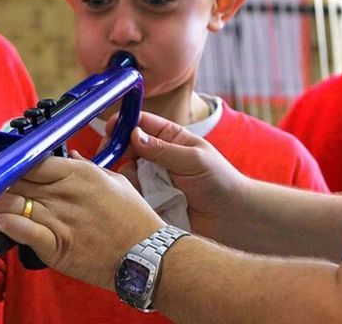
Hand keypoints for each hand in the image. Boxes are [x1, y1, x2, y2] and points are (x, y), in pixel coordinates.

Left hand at [0, 154, 163, 289]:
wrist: (147, 256)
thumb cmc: (134, 220)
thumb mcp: (115, 182)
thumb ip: (88, 168)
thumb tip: (71, 157)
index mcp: (80, 174)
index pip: (35, 160)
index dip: (16, 162)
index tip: (6, 164)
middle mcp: (66, 193)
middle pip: (20, 180)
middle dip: (3, 181)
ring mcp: (60, 219)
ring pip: (17, 203)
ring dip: (0, 202)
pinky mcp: (56, 246)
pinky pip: (25, 232)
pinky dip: (10, 225)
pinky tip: (0, 221)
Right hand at [122, 112, 248, 241]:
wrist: (231, 218)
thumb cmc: (219, 181)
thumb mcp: (193, 160)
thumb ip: (162, 149)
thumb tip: (133, 134)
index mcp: (170, 138)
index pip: (140, 123)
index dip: (123, 123)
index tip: (110, 129)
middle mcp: (157, 157)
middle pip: (126, 148)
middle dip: (118, 152)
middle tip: (111, 159)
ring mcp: (152, 179)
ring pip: (126, 173)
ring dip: (131, 178)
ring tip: (149, 189)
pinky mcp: (150, 201)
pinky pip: (132, 195)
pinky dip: (135, 197)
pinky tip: (147, 202)